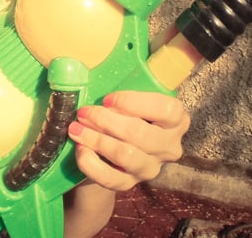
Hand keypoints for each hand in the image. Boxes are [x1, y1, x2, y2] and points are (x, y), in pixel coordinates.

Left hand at [67, 90, 189, 190]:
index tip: (107, 98)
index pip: (167, 110)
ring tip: (76, 128)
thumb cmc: (118, 116)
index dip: (134, 103)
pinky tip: (80, 149)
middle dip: (106, 120)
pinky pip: (110, 178)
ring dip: (96, 139)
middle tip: (83, 112)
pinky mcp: (129, 184)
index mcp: (175, 119)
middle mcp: (168, 146)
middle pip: (141, 133)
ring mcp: (150, 168)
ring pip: (126, 154)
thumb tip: (83, 68)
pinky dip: (91, 163)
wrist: (106, 154)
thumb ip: (119, 84)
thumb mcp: (125, 100)